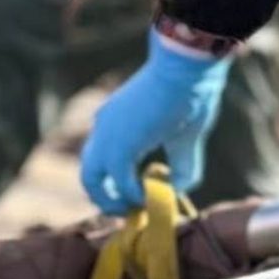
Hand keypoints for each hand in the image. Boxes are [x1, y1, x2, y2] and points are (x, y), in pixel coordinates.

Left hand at [79, 29, 232, 214]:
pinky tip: (152, 194)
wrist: (185, 69)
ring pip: (91, 180)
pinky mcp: (118, 145)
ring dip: (112, 201)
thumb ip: (181, 167)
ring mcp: (106, 136)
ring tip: (137, 208)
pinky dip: (134, 194)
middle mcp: (103, 129)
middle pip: (89, 173)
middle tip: (132, 210)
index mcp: (115, 122)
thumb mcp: (185, 138)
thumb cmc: (189, 95)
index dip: (116, 184)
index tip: (139, 196)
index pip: (102, 160)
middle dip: (107, 198)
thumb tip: (178, 191)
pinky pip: (119, 181)